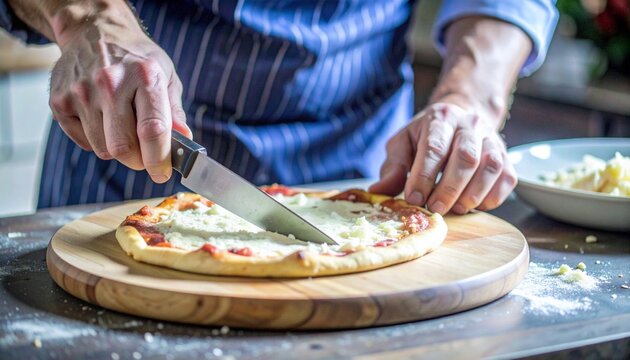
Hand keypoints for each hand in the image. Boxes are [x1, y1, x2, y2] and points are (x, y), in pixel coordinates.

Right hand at [49, 18, 190, 182]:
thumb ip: (174, 112)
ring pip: (103, 149)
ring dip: (118, 150)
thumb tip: (184, 142)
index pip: (152, 130)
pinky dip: (97, 141)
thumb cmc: (137, 60)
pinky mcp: (59, 101)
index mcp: (144, 76)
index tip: (163, 173)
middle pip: (124, 148)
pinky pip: (84, 142)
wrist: (95, 32)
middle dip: (139, 161)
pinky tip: (103, 119)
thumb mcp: (166, 76)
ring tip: (123, 127)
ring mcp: (81, 92)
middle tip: (145, 155)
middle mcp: (110, 83)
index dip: (159, 159)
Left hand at [369, 103, 516, 214]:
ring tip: (456, 209)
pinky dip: (493, 197)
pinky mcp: (507, 157)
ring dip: (473, 194)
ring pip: (491, 167)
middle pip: (466, 157)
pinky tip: (475, 206)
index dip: (424, 176)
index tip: (413, 198)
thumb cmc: (426, 136)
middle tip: (435, 209)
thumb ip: (393, 167)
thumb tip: (379, 191)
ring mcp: (492, 140)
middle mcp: (470, 125)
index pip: (434, 147)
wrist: (461, 117)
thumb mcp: (403, 144)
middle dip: (449, 188)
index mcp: (440, 119)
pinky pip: (507, 178)